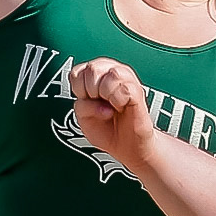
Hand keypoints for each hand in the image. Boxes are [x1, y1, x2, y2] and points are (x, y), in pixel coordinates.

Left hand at [71, 58, 157, 180]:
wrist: (127, 147)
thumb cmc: (107, 130)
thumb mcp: (84, 119)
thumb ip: (82, 105)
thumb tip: (96, 100)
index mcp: (96, 76)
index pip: (78, 71)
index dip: (79, 90)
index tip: (88, 102)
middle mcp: (111, 72)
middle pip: (93, 69)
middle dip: (91, 92)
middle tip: (102, 105)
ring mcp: (127, 79)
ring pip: (112, 74)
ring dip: (107, 95)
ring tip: (113, 106)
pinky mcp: (138, 91)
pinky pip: (125, 88)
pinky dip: (119, 102)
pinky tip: (122, 107)